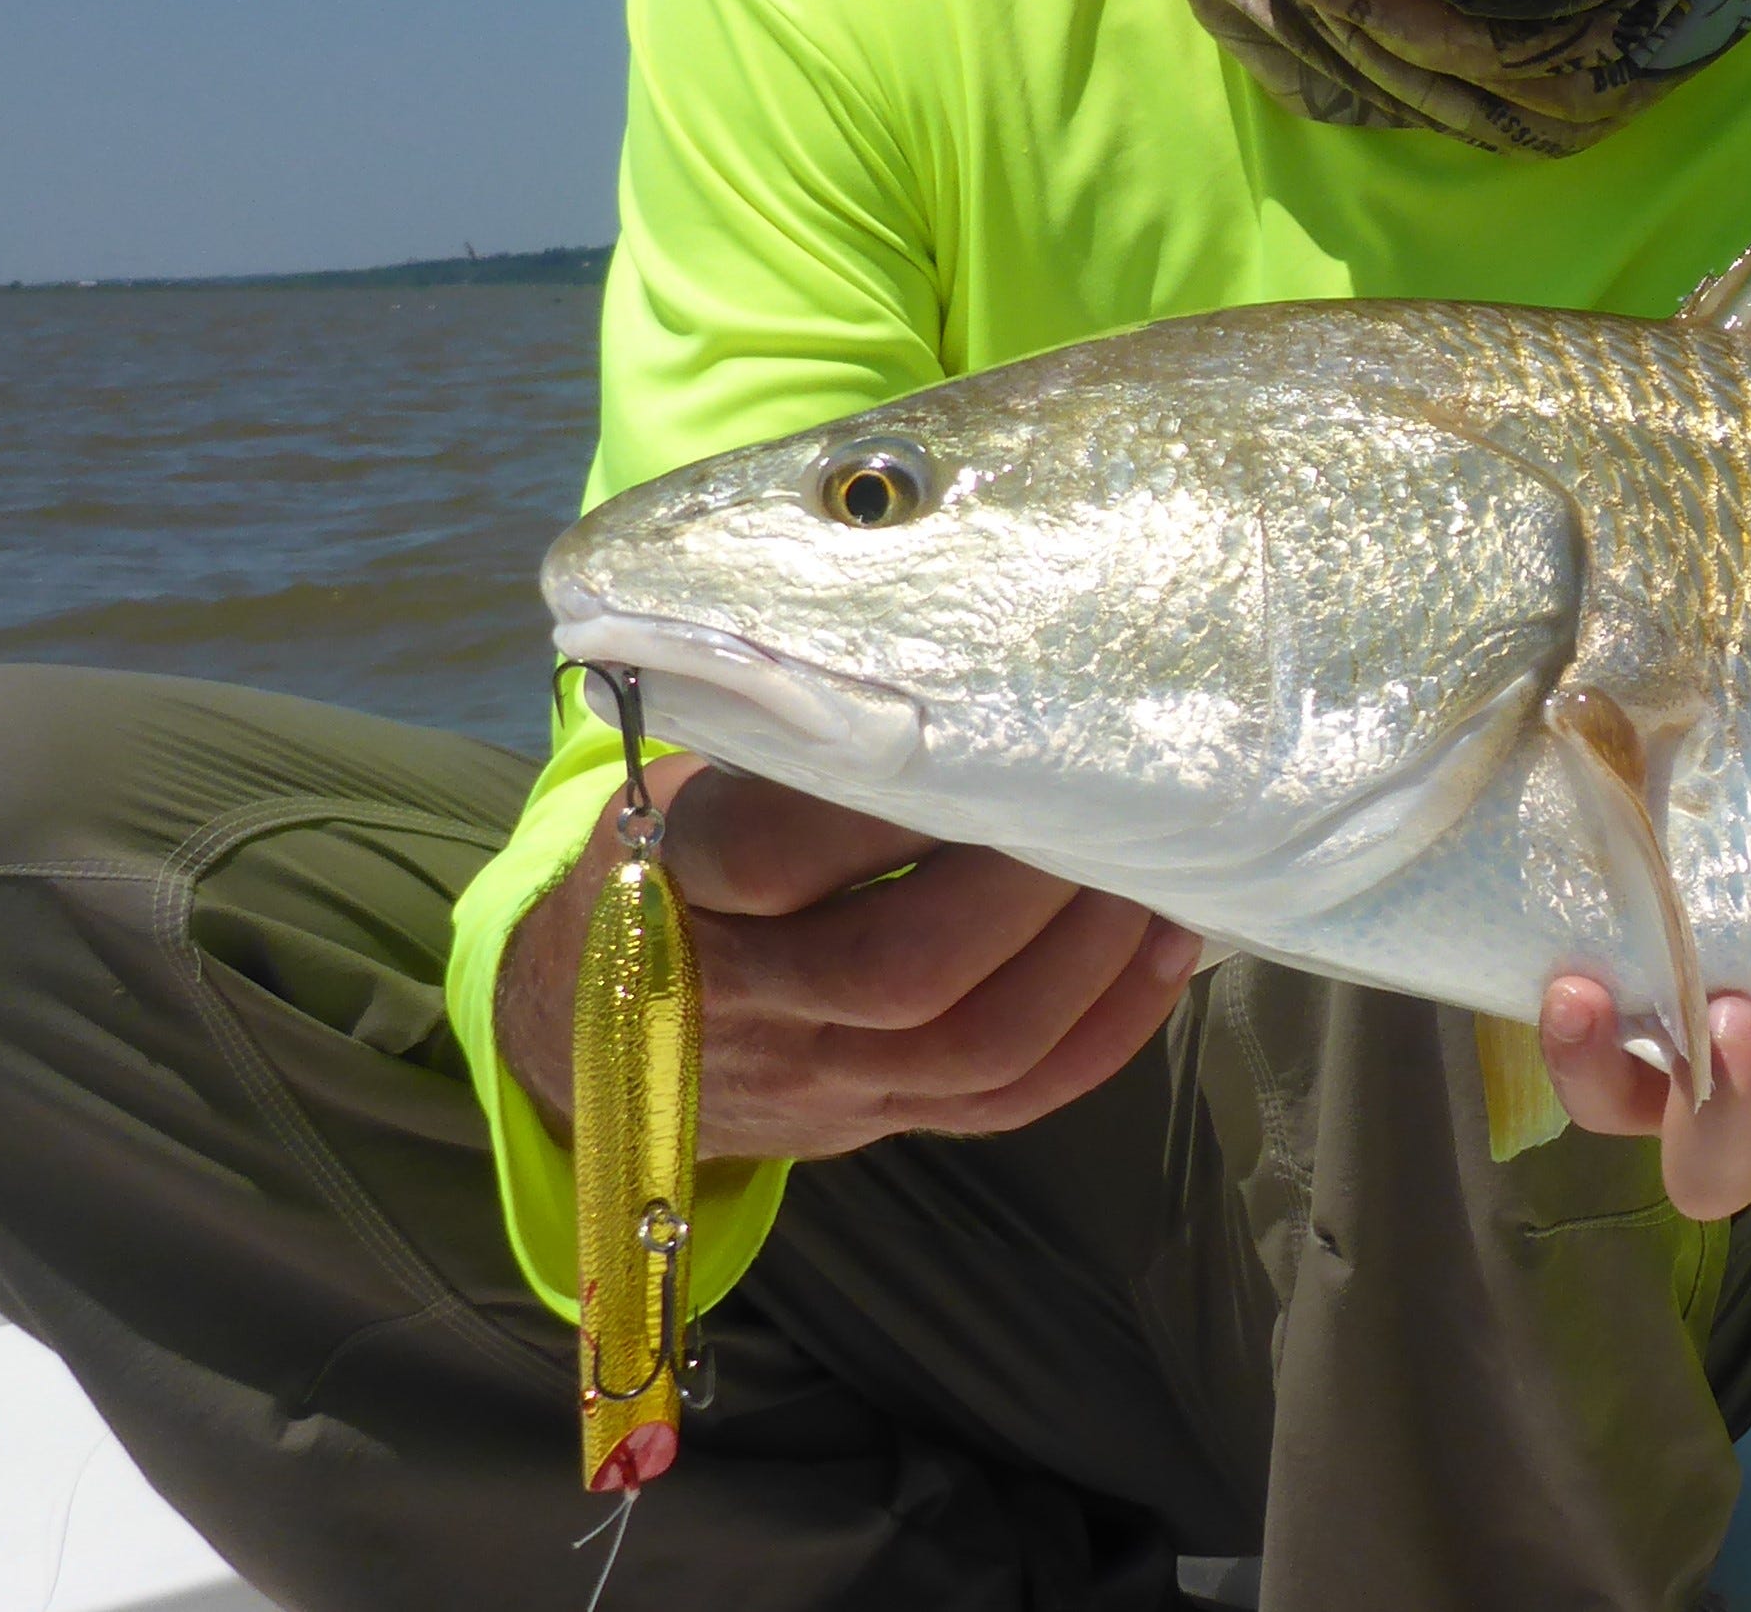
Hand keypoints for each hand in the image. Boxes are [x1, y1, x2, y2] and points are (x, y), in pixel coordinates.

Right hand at [495, 755, 1205, 1161]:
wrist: (590, 1022)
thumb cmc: (665, 853)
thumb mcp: (683, 774)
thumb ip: (777, 731)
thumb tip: (925, 630)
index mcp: (680, 884)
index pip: (778, 850)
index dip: (892, 797)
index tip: (989, 726)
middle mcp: (746, 1000)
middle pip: (905, 971)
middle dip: (1028, 887)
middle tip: (1104, 798)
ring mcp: (817, 1077)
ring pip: (975, 1049)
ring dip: (1088, 958)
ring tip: (1149, 866)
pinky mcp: (876, 1120)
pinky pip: (1005, 1104)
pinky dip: (1103, 1033)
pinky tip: (1160, 952)